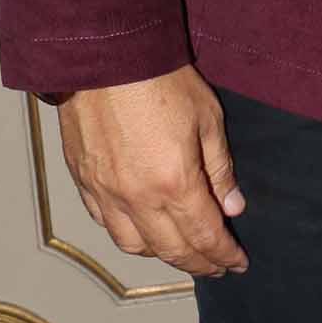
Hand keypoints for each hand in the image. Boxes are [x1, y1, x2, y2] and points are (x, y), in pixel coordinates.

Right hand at [58, 67, 248, 277]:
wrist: (104, 56)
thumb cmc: (160, 81)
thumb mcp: (208, 119)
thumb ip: (220, 169)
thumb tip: (233, 206)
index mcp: (174, 184)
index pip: (204, 236)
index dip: (223, 255)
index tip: (238, 263)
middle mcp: (136, 198)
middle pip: (170, 250)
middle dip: (198, 264)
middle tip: (216, 266)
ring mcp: (105, 192)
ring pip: (133, 244)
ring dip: (161, 253)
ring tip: (181, 250)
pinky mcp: (83, 180)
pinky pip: (105, 222)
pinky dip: (127, 233)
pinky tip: (141, 228)